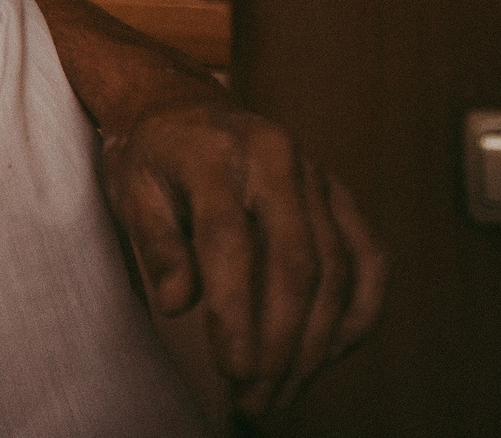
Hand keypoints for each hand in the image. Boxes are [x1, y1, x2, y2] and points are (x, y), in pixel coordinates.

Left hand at [103, 99, 387, 417]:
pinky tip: (330, 354)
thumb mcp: (132, 189)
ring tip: (284, 391)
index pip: (231, 241)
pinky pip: (369, 258)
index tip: (232, 369)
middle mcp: (278, 158)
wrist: (181, 103)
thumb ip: (156, 243)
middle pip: (295, 263)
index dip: (235, 312)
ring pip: (336, 269)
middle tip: (258, 397)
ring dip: (315, 342)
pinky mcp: (341, 194)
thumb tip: (176, 304)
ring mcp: (318, 175)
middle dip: (280, 342)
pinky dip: (359, 312)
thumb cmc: (152, 154)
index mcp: (216, 152)